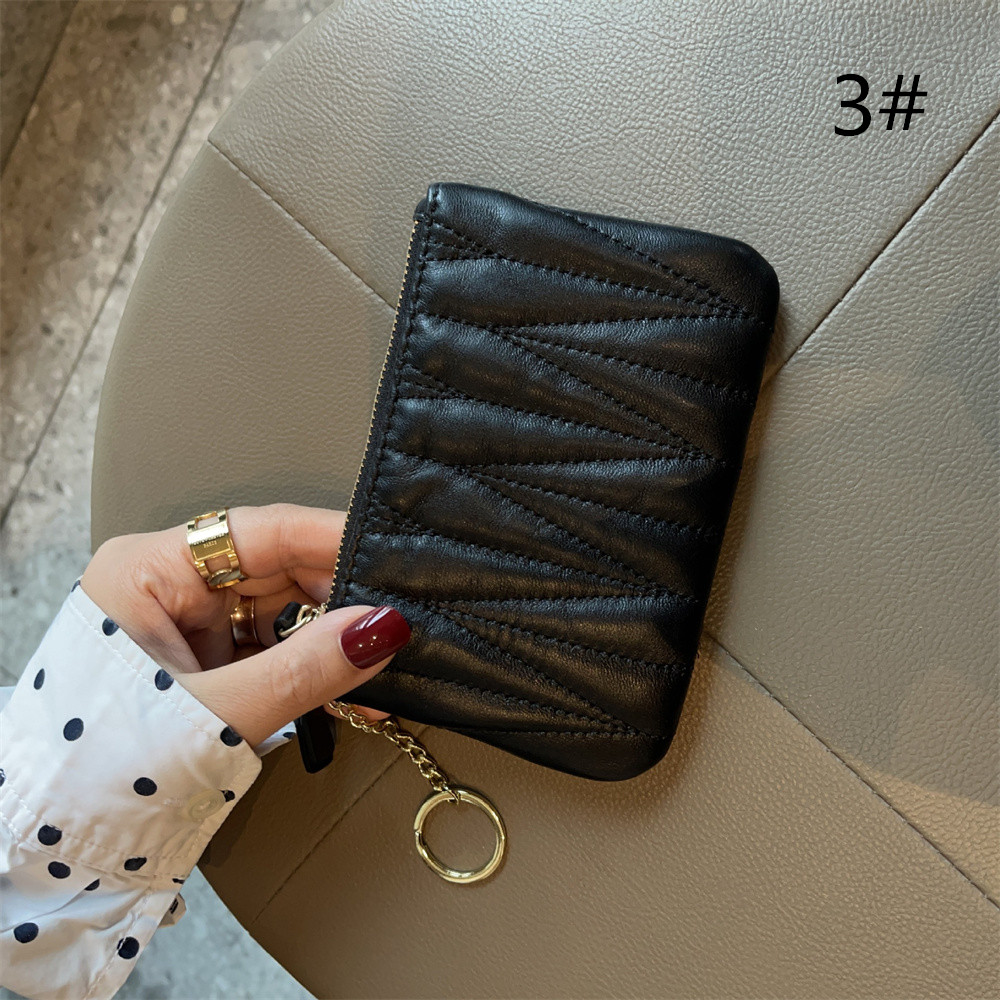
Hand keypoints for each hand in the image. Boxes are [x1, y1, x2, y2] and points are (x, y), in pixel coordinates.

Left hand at [80, 503, 409, 747]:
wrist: (55, 847)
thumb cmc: (101, 773)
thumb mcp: (214, 715)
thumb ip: (303, 669)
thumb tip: (381, 629)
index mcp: (148, 570)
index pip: (259, 531)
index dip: (331, 540)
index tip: (391, 557)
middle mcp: (169, 587)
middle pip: (278, 570)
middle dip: (339, 602)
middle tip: (394, 629)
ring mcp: (186, 626)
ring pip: (281, 613)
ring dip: (330, 644)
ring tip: (378, 671)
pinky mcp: (203, 665)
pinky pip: (272, 652)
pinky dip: (310, 673)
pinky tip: (349, 693)